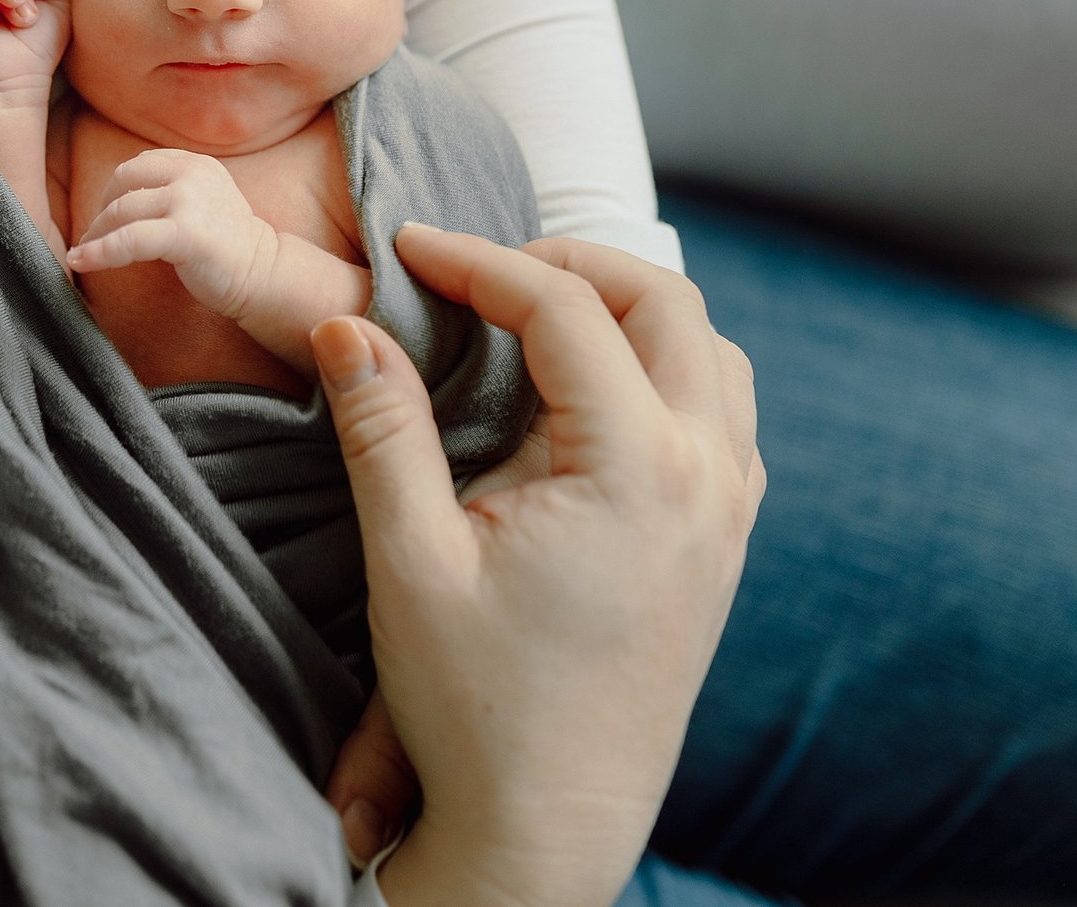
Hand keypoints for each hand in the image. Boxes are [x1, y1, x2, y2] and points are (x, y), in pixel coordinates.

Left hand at [65, 148, 279, 321]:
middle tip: (92, 236)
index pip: (139, 165)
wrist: (262, 275)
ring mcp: (190, 201)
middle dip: (102, 210)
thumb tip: (114, 199)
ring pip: (122, 211)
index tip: (104, 216)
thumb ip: (169, 188)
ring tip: (84, 254)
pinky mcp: (186, 233)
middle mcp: (191, 174)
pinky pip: (129, 240)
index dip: (113, 190)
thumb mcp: (202, 200)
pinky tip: (81, 261)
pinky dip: (100, 252)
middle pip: (124, 181)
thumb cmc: (226, 246)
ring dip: (96, 235)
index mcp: (194, 163)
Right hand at [311, 226, 763, 906]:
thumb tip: (348, 326)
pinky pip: (722, 411)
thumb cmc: (477, 709)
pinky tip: (588, 392)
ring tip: (532, 315)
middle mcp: (707, 477)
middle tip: (477, 270)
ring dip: (627, 310)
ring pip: (710, 350)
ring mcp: (729, 510)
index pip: (565, 307)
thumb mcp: (410, 562)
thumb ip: (382, 429)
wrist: (550, 827)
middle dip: (567, 262)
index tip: (408, 249)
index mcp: (637, 469)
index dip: (477, 261)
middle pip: (664, 301)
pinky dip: (663, 367)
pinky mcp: (724, 543)